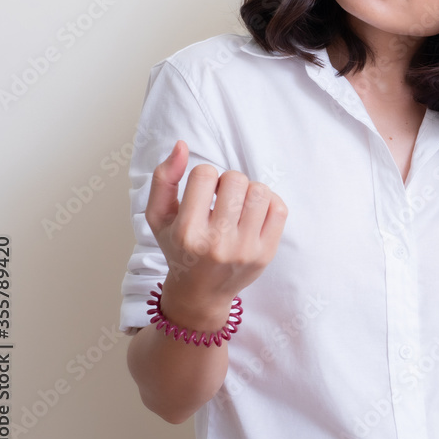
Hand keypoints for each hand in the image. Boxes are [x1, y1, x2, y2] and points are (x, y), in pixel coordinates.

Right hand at [144, 140, 287, 327]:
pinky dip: (269, 202)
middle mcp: (217, 243)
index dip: (204, 175)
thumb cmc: (178, 248)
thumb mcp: (159, 216)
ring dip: (249, 190)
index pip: (204, 174)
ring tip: (239, 203)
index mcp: (187, 232)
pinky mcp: (266, 253)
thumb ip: (163, 178)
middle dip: (228, 181)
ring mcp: (245, 249)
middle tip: (221, 197)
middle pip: (235, 179)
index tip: (202, 192)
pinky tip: (254, 212)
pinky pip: (279, 208)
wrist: (201, 293)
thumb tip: (182, 145)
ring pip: (260, 191)